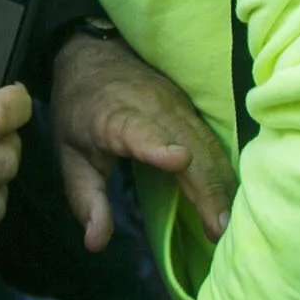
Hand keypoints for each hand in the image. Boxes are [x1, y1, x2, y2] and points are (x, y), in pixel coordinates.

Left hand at [51, 32, 232, 250]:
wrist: (93, 57)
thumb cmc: (78, 111)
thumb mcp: (67, 157)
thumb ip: (84, 199)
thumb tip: (96, 243)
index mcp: (113, 116)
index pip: (137, 130)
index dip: (158, 144)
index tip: (180, 160)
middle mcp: (150, 106)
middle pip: (186, 143)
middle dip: (205, 185)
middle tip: (219, 230)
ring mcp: (175, 103)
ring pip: (206, 143)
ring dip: (221, 181)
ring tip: (230, 221)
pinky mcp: (190, 107)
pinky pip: (212, 139)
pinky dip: (223, 168)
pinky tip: (232, 195)